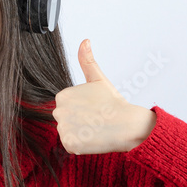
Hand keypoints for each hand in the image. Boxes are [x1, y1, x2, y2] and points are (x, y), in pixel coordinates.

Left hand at [53, 39, 156, 154]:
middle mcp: (58, 111)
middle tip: (96, 119)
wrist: (127, 124)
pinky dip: (81, 145)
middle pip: (65, 120)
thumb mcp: (98, 79)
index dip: (81, 110)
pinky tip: (93, 138)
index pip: (66, 107)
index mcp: (62, 96)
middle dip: (79, 121)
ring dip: (80, 133)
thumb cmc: (113, 103)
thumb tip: (85, 41)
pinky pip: (71, 146)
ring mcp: (63, 128)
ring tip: (95, 128)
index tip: (93, 109)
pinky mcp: (69, 144)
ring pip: (68, 133)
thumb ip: (87, 61)